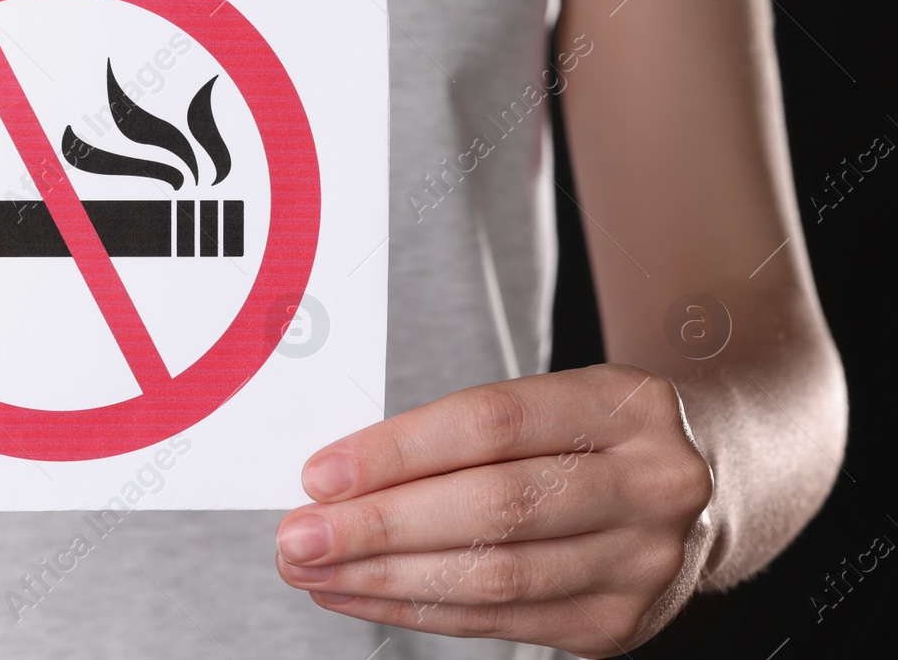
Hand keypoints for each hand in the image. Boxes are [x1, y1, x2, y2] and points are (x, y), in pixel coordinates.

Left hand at [275, 364, 715, 656]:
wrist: (722, 478)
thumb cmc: (604, 430)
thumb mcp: (561, 397)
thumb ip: (467, 431)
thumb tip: (342, 475)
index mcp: (626, 406)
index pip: (492, 425)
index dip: (398, 452)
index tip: (320, 473)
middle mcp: (650, 485)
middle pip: (494, 509)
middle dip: (380, 528)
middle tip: (298, 536)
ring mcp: (643, 563)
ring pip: (496, 577)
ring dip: (386, 579)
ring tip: (313, 570)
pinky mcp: (619, 624)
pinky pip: (502, 621)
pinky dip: (420, 610)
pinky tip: (361, 594)